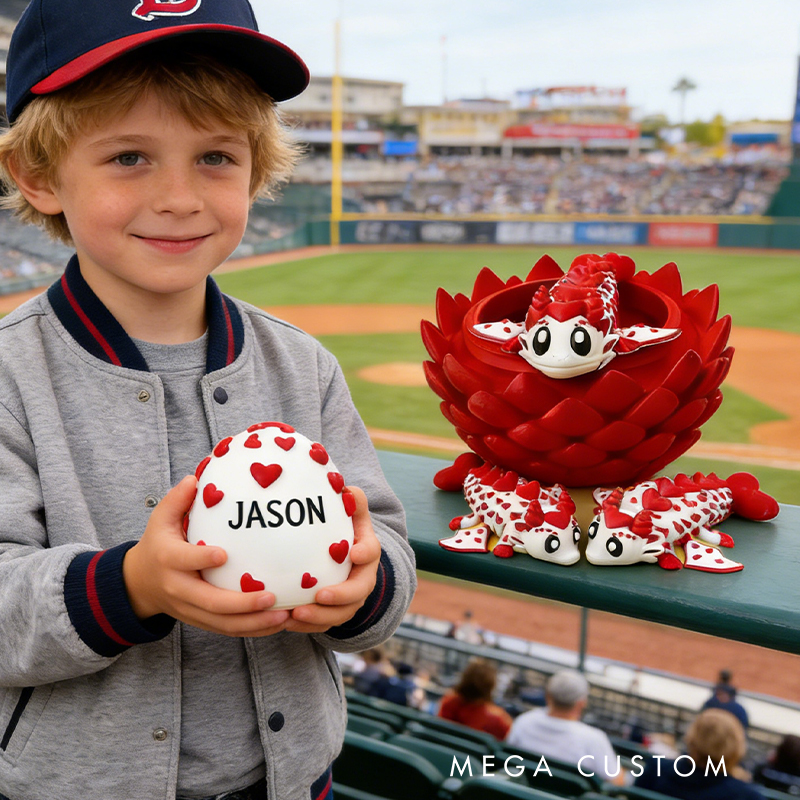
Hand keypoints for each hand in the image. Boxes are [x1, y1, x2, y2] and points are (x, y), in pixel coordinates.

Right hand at [123, 475, 289, 636]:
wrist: (139, 584)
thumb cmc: (157, 544)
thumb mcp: (159, 520)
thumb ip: (176, 500)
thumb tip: (194, 478)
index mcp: (168, 560)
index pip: (184, 560)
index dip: (202, 559)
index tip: (224, 554)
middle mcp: (178, 589)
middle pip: (210, 602)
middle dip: (241, 604)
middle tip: (271, 596)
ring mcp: (189, 609)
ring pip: (222, 623)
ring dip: (254, 623)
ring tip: (283, 615)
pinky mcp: (200, 621)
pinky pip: (227, 630)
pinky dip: (253, 630)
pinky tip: (277, 622)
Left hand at [285, 486, 380, 633]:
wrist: (345, 558)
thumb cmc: (343, 529)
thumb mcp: (350, 512)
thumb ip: (351, 499)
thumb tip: (344, 486)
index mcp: (367, 552)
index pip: (372, 551)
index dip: (365, 552)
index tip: (355, 552)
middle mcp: (362, 579)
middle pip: (357, 593)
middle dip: (339, 597)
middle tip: (319, 595)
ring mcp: (349, 600)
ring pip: (339, 615)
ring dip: (318, 617)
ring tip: (294, 615)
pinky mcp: (333, 613)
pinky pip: (322, 624)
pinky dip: (305, 626)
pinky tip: (285, 621)